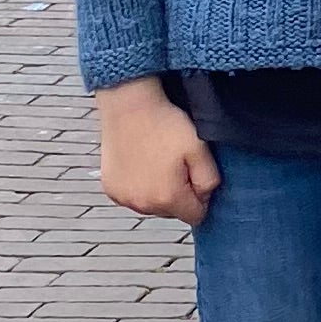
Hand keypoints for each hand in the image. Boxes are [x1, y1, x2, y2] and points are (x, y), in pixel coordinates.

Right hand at [97, 78, 218, 226]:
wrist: (129, 105)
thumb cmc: (164, 124)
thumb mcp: (199, 148)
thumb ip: (209, 179)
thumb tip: (205, 196)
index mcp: (168, 198)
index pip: (196, 216)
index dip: (201, 196)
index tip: (194, 173)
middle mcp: (142, 205)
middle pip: (173, 212)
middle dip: (179, 193)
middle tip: (175, 163)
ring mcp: (124, 199)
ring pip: (152, 207)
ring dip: (158, 192)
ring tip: (157, 161)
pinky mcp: (111, 190)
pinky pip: (133, 198)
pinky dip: (139, 187)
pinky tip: (140, 164)